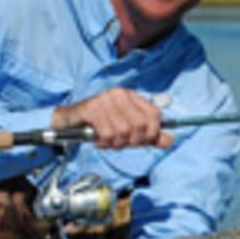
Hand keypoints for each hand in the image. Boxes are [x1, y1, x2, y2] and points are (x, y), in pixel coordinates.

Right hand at [52, 87, 174, 149]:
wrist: (69, 121)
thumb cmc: (100, 124)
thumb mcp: (127, 130)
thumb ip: (148, 135)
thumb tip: (170, 141)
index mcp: (131, 96)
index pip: (155, 115)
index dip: (152, 134)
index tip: (141, 142)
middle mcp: (119, 94)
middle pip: (140, 126)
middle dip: (132, 141)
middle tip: (120, 143)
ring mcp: (105, 100)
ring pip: (123, 132)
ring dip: (115, 143)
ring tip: (107, 141)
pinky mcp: (91, 109)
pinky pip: (107, 133)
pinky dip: (104, 143)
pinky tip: (98, 140)